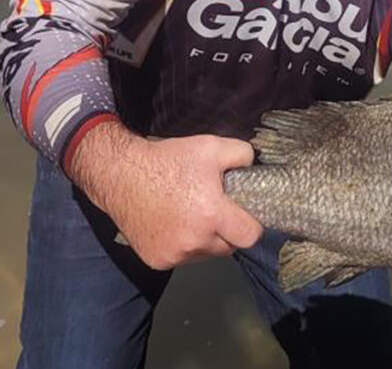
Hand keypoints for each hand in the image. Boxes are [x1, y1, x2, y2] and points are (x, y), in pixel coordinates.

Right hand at [69, 121, 263, 269]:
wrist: (121, 175)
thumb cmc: (168, 160)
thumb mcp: (212, 147)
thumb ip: (243, 155)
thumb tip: (254, 167)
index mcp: (212, 216)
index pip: (250, 237)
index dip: (252, 225)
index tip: (245, 214)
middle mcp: (194, 241)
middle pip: (229, 247)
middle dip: (229, 231)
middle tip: (217, 210)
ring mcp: (174, 254)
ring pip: (206, 254)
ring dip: (206, 240)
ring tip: (193, 215)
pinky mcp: (157, 260)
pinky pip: (183, 257)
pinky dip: (185, 245)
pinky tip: (175, 224)